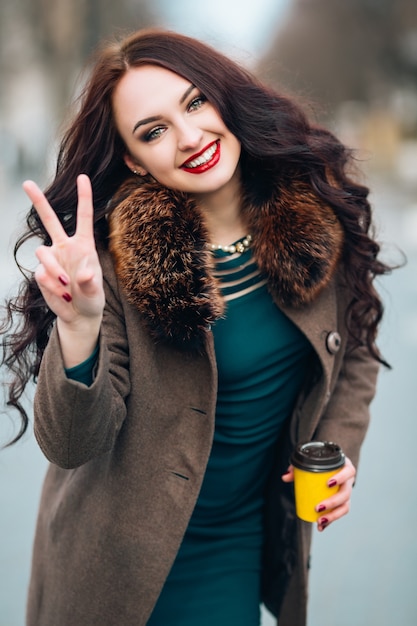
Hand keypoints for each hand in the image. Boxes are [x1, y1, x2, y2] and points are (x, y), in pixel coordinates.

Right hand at [22, 175, 104, 365]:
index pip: (83, 217)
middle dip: (38, 201)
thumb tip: (84, 274)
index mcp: (84, 245)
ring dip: (54, 270)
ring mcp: (52, 259)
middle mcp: (66, 247)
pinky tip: (63, 296)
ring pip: (42, 252)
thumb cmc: (92, 299)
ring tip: (67, 288)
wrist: (78, 315)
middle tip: (26, 182)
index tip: (82, 177)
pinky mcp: (42, 272)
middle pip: (50, 220)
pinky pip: (42, 274)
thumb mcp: (96, 292)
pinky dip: (52, 286)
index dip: (84, 197)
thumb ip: (90, 282)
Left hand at [282, 456, 355, 531]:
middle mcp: (348, 481)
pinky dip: (330, 521)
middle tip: (318, 507)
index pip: (349, 472)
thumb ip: (297, 468)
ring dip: (333, 515)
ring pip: (345, 506)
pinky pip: (339, 513)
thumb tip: (285, 478)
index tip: (328, 484)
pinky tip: (321, 527)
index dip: (341, 478)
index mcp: (344, 467)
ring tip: (320, 520)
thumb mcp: (310, 462)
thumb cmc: (320, 463)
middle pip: (346, 493)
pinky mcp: (343, 503)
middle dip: (333, 502)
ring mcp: (346, 493)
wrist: (328, 466)